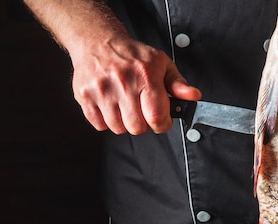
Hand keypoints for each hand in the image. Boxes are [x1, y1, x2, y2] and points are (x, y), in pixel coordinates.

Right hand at [70, 35, 200, 134]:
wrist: (97, 41)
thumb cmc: (132, 56)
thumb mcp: (161, 64)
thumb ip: (179, 84)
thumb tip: (193, 96)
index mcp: (145, 75)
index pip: (157, 117)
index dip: (162, 125)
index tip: (162, 120)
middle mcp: (122, 82)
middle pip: (137, 127)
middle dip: (143, 123)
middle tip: (141, 110)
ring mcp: (101, 89)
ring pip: (118, 128)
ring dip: (124, 122)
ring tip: (125, 105)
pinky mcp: (84, 95)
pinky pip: (99, 125)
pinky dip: (106, 120)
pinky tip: (111, 105)